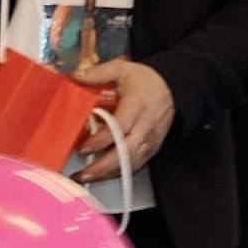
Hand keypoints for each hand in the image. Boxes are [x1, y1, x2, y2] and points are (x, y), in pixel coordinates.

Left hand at [64, 58, 173, 181]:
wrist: (173, 88)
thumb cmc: (146, 80)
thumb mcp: (122, 69)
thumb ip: (98, 73)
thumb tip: (74, 76)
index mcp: (138, 105)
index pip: (119, 127)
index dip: (101, 140)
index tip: (83, 148)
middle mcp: (146, 126)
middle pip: (126, 152)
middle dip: (103, 167)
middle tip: (82, 173)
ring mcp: (151, 140)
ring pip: (131, 163)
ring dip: (108, 174)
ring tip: (86, 178)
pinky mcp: (153, 149)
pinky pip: (136, 166)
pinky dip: (119, 173)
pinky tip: (102, 176)